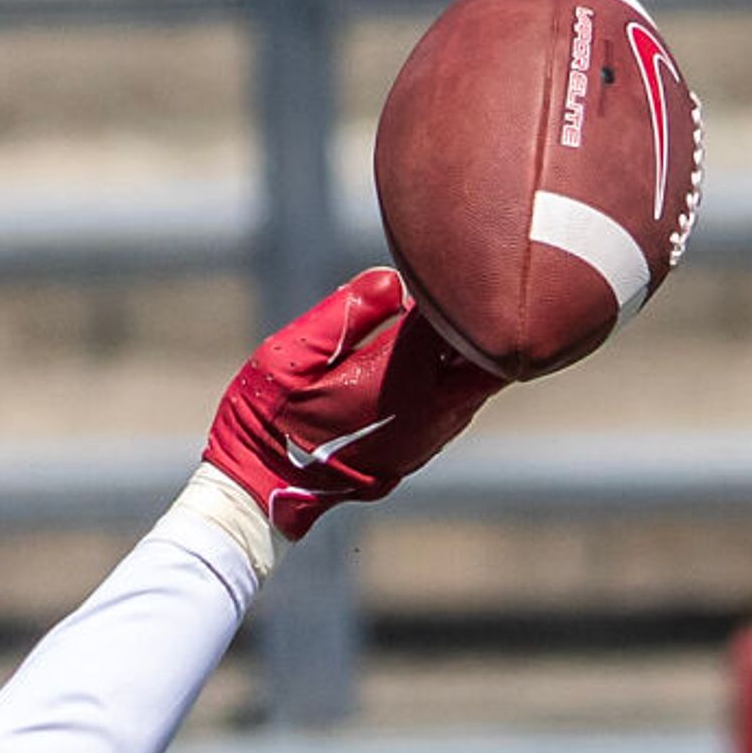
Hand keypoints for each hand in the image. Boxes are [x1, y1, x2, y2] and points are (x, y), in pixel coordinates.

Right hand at [202, 267, 504, 541]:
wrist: (264, 490)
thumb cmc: (268, 418)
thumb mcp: (289, 355)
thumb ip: (343, 312)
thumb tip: (394, 279)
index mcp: (397, 376)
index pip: (450, 316)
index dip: (447, 284)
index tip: (434, 261)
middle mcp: (427, 410)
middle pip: (487, 354)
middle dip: (479, 321)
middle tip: (457, 291)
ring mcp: (430, 436)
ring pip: (479, 383)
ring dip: (468, 352)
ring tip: (445, 320)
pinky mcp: (422, 452)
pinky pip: (460, 406)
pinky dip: (456, 380)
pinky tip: (433, 363)